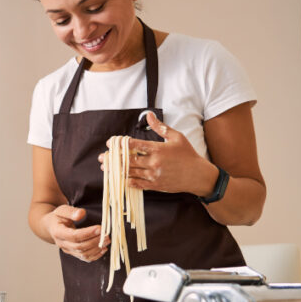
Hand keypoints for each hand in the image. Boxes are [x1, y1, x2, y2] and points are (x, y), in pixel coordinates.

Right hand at [41, 205, 107, 261]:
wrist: (51, 226)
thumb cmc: (58, 217)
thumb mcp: (62, 210)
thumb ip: (71, 211)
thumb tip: (82, 213)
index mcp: (58, 232)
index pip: (74, 236)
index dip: (88, 233)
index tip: (100, 228)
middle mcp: (62, 244)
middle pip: (80, 247)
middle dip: (95, 241)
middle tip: (106, 235)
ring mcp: (68, 250)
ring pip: (83, 254)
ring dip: (97, 248)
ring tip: (107, 240)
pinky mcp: (73, 253)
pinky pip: (85, 258)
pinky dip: (95, 255)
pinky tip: (103, 248)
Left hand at [99, 112, 214, 194]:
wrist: (198, 175)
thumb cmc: (188, 154)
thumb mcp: (176, 137)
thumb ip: (160, 127)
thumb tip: (148, 115)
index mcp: (158, 149)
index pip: (134, 145)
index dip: (120, 144)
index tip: (111, 142)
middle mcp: (154, 162)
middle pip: (128, 160)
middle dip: (113, 158)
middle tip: (102, 157)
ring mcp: (154, 175)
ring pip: (130, 173)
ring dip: (116, 170)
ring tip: (105, 168)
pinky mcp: (155, 185)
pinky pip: (137, 184)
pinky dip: (127, 181)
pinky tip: (119, 179)